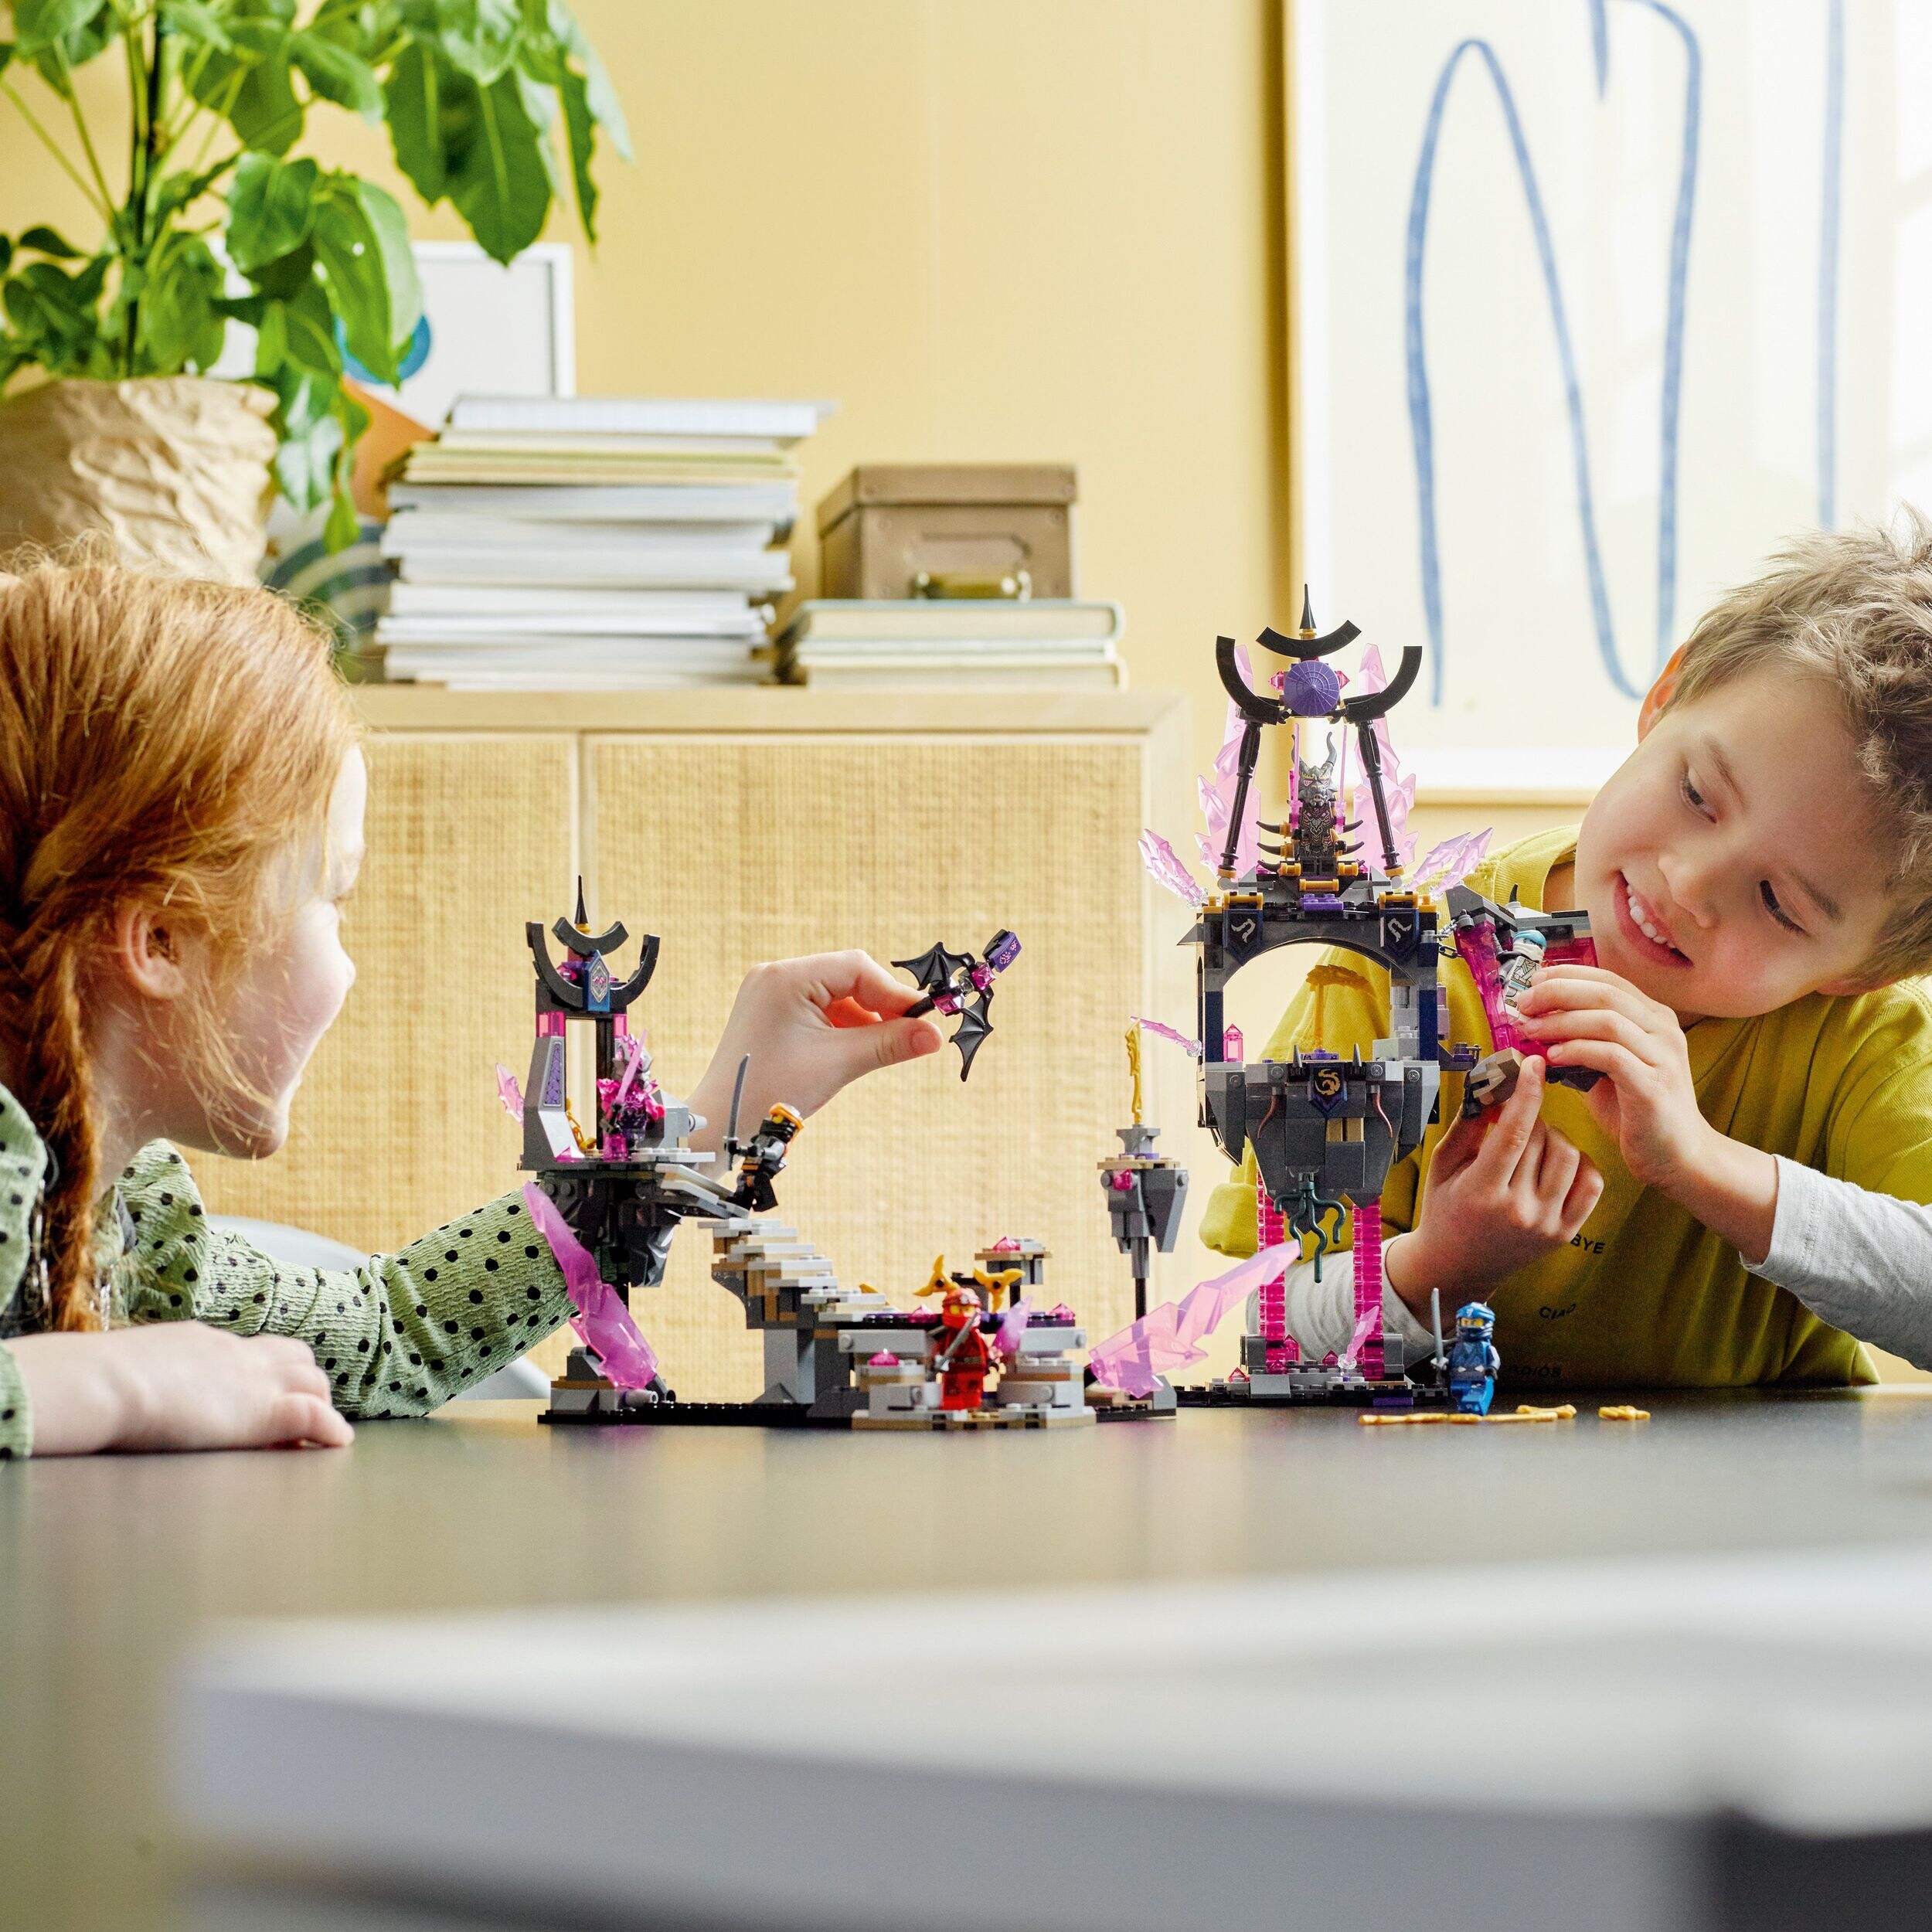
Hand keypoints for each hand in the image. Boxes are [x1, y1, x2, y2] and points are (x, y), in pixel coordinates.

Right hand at [10, 1323, 352, 1455]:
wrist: (105, 1382)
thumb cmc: (95, 1381)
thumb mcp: (122, 1368)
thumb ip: (137, 1375)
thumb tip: (113, 1386)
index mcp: (199, 1342)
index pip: (247, 1350)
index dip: (262, 1373)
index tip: (258, 1395)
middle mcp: (235, 1353)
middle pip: (291, 1357)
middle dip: (301, 1382)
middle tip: (299, 1414)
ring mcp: (255, 1380)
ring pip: (312, 1381)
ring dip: (318, 1404)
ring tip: (317, 1432)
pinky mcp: (264, 1412)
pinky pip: (314, 1415)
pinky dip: (331, 1427)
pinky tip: (338, 1442)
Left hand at [686, 950, 944, 1151]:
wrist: (723, 1123)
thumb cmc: (772, 1090)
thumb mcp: (839, 1063)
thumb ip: (890, 1043)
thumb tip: (935, 1035)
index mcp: (786, 977)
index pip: (857, 968)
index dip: (894, 992)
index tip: (924, 1019)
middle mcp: (776, 976)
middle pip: (848, 977)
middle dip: (880, 1005)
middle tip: (910, 1033)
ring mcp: (771, 994)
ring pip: (836, 994)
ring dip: (864, 1018)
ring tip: (885, 1047)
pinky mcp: (772, 1013)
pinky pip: (819, 1009)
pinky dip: (843, 1026)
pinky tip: (856, 1049)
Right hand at [1388, 1055, 1603, 1318]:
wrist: (1458, 1266)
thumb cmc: (1444, 1209)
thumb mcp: (1442, 1165)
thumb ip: (1467, 1126)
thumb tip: (1495, 1086)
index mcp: (1482, 1192)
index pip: (1513, 1132)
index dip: (1526, 1093)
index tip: (1534, 1063)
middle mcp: (1518, 1211)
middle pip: (1542, 1138)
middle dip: (1531, 1118)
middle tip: (1515, 1120)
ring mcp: (1546, 1225)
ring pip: (1569, 1154)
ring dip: (1554, 1138)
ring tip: (1533, 1143)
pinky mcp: (1565, 1233)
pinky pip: (1591, 1182)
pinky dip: (1578, 1162)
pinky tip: (1557, 1161)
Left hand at [1513, 963, 1710, 1188]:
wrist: (1677, 1156)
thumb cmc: (1637, 1111)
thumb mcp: (1609, 1066)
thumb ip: (1584, 1041)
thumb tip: (1537, 1022)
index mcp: (1654, 1018)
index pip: (1608, 979)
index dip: (1567, 976)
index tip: (1532, 981)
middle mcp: (1663, 1030)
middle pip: (1605, 993)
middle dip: (1557, 993)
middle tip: (1523, 1004)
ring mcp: (1662, 1057)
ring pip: (1607, 1020)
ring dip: (1561, 1022)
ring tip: (1530, 1031)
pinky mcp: (1654, 1086)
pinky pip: (1610, 1056)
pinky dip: (1576, 1051)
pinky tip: (1552, 1058)